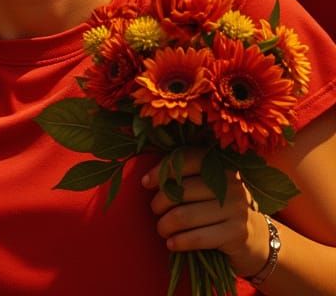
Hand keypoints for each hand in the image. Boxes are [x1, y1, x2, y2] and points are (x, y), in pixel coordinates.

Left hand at [143, 148, 269, 276]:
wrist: (258, 241)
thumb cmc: (221, 211)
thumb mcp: (208, 189)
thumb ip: (186, 178)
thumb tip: (148, 179)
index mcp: (221, 167)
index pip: (186, 160)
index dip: (161, 171)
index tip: (145, 183)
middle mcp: (231, 184)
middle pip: (180, 191)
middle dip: (159, 204)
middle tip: (156, 212)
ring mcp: (236, 209)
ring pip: (184, 216)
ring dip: (165, 225)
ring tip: (162, 229)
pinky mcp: (237, 234)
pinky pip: (197, 238)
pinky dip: (179, 242)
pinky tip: (172, 243)